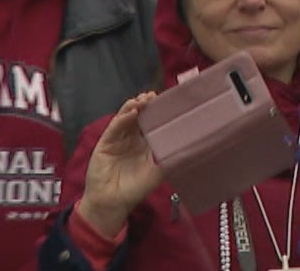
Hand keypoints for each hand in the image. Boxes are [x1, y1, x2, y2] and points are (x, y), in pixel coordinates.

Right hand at [78, 93, 163, 237]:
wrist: (112, 203)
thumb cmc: (136, 189)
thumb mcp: (159, 171)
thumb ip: (171, 157)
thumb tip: (193, 144)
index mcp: (147, 143)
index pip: (154, 122)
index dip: (159, 111)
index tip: (168, 101)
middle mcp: (133, 138)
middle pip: (140, 115)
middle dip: (146, 104)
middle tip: (153, 95)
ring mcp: (119, 139)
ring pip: (126, 117)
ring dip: (134, 107)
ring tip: (143, 100)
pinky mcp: (106, 143)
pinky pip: (114, 128)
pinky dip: (122, 119)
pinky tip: (131, 113)